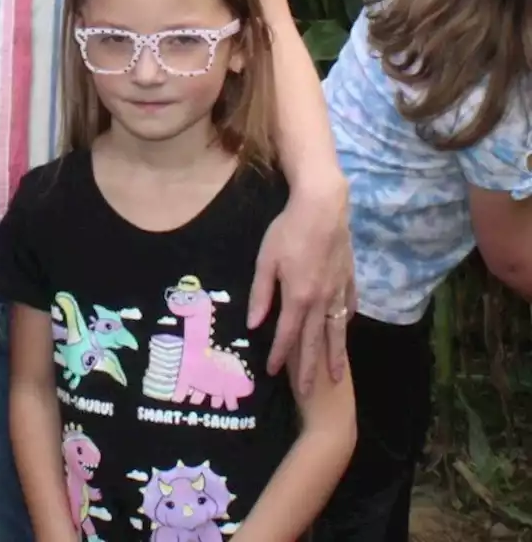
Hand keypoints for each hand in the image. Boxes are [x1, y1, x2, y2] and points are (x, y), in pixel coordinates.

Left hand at [248, 172, 354, 394]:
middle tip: (309, 393)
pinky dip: (346, 321)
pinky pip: (349, 306)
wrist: (323, 208)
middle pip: (315, 341)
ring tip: (336, 376)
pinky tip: (345, 328)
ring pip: (337, 331)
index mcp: (299, 298)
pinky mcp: (349, 279)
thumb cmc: (289, 231)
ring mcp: (339, 291)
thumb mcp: (266, 260)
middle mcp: (322, 301)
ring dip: (335, 355)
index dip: (279, 356)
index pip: (288, 335)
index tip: (272, 373)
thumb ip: (261, 294)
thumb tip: (254, 325)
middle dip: (309, 368)